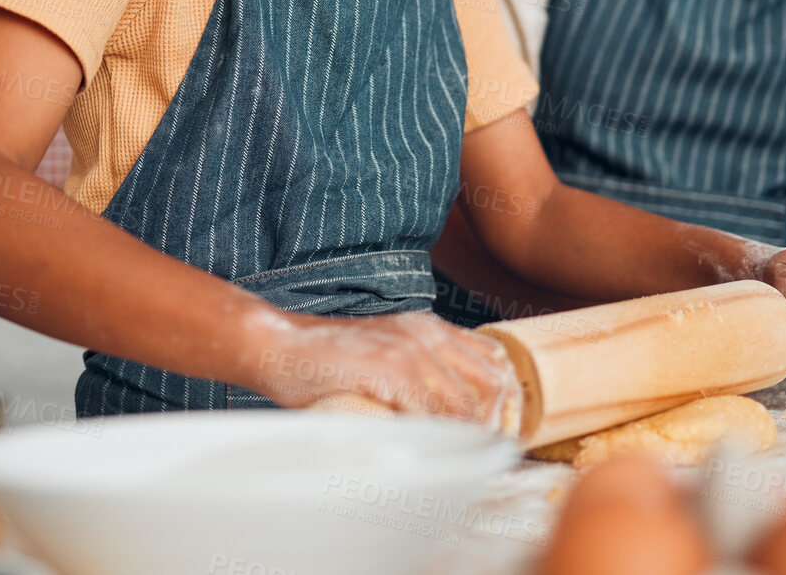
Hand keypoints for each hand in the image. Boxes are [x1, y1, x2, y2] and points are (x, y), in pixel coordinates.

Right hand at [245, 309, 521, 434]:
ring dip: (470, 435)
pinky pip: (432, 412)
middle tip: (491, 449)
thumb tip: (445, 414)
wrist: (280, 344)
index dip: (506, 397)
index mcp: (429, 327)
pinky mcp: (391, 368)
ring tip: (464, 458)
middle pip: (492, 379)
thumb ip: (415, 372)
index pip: (492, 358)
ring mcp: (410, 349)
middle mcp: (427, 333)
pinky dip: (440, 437)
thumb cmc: (326, 360)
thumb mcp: (384, 354)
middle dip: (500, 418)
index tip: (503, 428)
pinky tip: (435, 452)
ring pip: (466, 401)